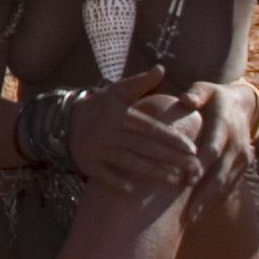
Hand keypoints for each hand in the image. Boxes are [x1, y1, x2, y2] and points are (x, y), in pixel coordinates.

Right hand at [69, 66, 201, 192]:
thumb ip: (141, 82)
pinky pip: (102, 174)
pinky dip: (115, 181)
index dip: (171, 137)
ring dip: (152, 172)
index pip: (150, 128)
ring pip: (128, 162)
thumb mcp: (117, 91)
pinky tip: (131, 190)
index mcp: (120, 115)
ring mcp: (98, 149)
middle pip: (144, 147)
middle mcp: (110, 132)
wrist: (64, 120)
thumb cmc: (100, 106)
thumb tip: (161, 68)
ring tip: (175, 180)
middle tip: (193, 169)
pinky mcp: (87, 163)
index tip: (192, 148)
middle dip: (170, 158)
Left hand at [160, 80, 258, 205]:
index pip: (213, 148)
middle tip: (186, 213)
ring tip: (189, 220)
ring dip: (208, 203)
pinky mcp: (243, 167)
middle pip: (220, 174)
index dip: (201, 165)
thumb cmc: (214, 97)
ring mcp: (242, 159)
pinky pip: (229, 187)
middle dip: (203, 194)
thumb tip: (186, 100)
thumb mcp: (206, 89)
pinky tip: (199, 215)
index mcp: (225, 126)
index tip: (187, 180)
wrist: (245, 106)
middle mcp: (236, 145)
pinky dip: (215, 201)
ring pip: (225, 185)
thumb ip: (196, 94)